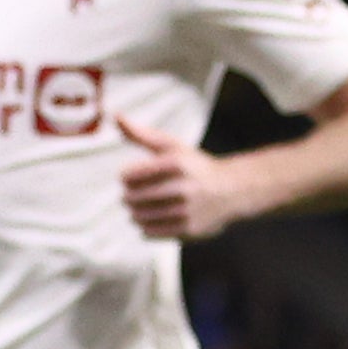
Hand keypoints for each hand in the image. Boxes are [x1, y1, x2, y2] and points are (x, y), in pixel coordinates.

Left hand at [113, 114, 254, 241]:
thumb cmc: (194, 166)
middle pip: (132, 198)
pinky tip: (154, 217)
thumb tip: (115, 116)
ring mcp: (186, 210)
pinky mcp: (188, 229)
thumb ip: (141, 134)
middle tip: (134, 194)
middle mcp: (182, 187)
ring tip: (143, 206)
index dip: (126, 177)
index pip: (129, 175)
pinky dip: (146, 226)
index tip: (132, 176)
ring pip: (138, 217)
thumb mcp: (171, 146)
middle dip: (129, 196)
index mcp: (175, 163)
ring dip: (135, 212)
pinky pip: (149, 232)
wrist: (231, 191)